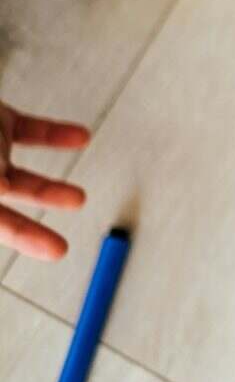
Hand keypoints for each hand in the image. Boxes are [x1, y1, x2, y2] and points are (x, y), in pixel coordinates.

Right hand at [0, 103, 89, 260]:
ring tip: (78, 200)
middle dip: (26, 233)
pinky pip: (26, 131)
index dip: (17, 234)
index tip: (51, 248)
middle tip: (58, 250)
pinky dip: (54, 135)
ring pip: (16, 177)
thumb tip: (3, 188)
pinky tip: (80, 137)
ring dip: (47, 189)